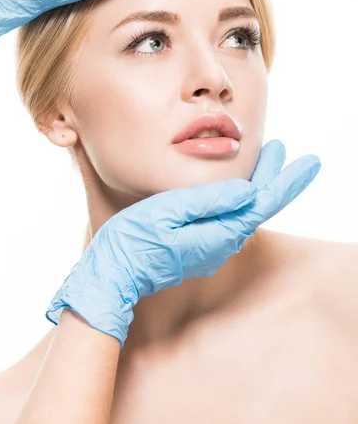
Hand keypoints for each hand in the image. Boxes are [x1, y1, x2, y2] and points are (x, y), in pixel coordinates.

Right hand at [46, 139, 320, 347]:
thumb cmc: (134, 241)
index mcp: (217, 234)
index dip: (287, 181)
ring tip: (267, 157)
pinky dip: (240, 198)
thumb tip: (250, 191)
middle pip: (256, 206)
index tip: (309, 162)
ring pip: (244, 212)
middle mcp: (221, 245)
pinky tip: (239, 186)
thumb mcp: (169, 212)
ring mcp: (210, 249)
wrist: (113, 275)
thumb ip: (209, 201)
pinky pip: (229, 219)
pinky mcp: (199, 247)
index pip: (262, 203)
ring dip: (258, 184)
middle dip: (273, 177)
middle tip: (283, 149)